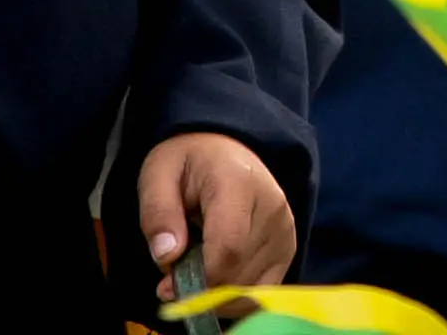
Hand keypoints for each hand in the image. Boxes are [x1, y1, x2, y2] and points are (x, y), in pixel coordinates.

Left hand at [138, 131, 295, 300]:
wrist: (224, 149)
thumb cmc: (188, 163)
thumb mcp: (157, 175)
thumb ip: (158, 213)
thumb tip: (167, 256)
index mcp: (239, 183)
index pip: (229, 247)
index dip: (199, 278)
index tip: (167, 287)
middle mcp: (272, 207)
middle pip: (237, 273)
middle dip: (200, 288)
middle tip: (172, 277)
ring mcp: (285, 229)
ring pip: (249, 288)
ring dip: (215, 293)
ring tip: (195, 269)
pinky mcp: (288, 247)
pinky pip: (263, 291)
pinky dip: (234, 297)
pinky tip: (215, 280)